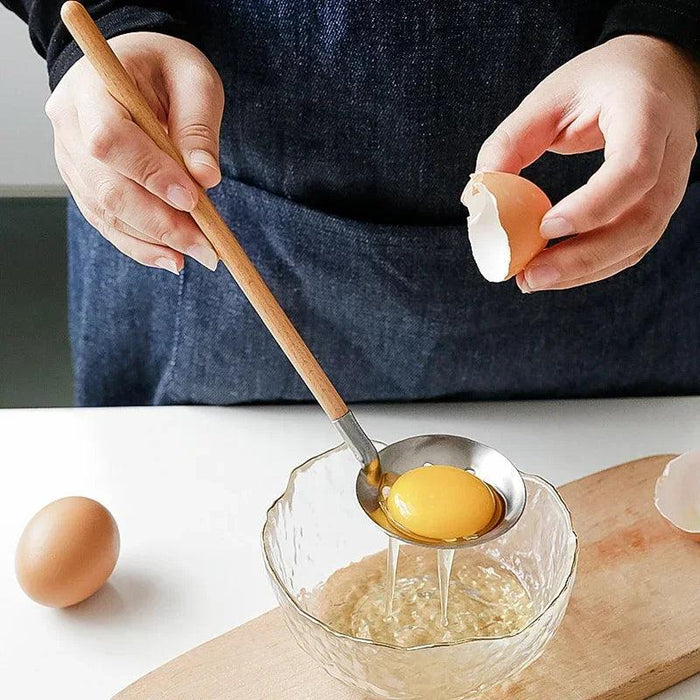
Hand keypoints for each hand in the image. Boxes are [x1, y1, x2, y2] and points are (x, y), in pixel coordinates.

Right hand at [45, 32, 223, 273]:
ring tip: (196, 255)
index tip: (192, 199)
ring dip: (153, 242)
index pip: (109, 139)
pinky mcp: (83, 183)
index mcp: (91, 86)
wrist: (135, 68)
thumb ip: (198, 127)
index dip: (150, 174)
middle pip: (106, 188)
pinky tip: (172, 257)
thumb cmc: (166, 69)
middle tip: (206, 247)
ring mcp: (70, 158)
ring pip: (105, 212)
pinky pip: (107, 222)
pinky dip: (140, 245)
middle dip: (160, 224)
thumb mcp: (195, 81)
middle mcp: (69, 125)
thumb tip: (205, 179)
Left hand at [476, 35, 699, 291]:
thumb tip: (479, 193)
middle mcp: (671, 153)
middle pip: (640, 220)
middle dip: (582, 257)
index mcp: (647, 113)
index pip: (633, 168)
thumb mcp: (549, 96)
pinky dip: (592, 266)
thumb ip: (511, 141)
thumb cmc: (599, 80)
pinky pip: (631, 246)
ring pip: (637, 242)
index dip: (592, 206)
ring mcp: (672, 184)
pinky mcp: (659, 205)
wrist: (658, 71)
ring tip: (533, 279)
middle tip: (530, 275)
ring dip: (583, 270)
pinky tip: (554, 271)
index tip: (545, 227)